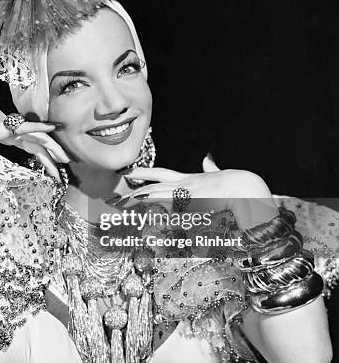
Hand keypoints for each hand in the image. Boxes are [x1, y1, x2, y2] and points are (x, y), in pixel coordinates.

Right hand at [0, 85, 68, 180]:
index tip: (55, 171)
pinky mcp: (8, 126)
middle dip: (54, 156)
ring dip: (54, 149)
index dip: (45, 159)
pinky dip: (40, 128)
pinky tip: (53, 128)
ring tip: (65, 159)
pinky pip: (27, 127)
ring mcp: (14, 128)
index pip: (33, 149)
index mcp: (11, 137)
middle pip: (41, 146)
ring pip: (40, 139)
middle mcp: (16, 132)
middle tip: (67, 165)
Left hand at [115, 159, 276, 229]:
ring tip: (121, 200)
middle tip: (117, 189)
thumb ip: (211, 168)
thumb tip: (207, 157)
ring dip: (138, 197)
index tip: (128, 172)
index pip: (160, 173)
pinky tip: (141, 205)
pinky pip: (167, 203)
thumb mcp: (218, 174)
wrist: (246, 186)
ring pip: (156, 193)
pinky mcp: (190, 200)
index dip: (143, 173)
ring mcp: (186, 192)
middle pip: (153, 182)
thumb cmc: (236, 184)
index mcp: (188, 179)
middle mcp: (184, 183)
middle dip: (135, 185)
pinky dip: (154, 204)